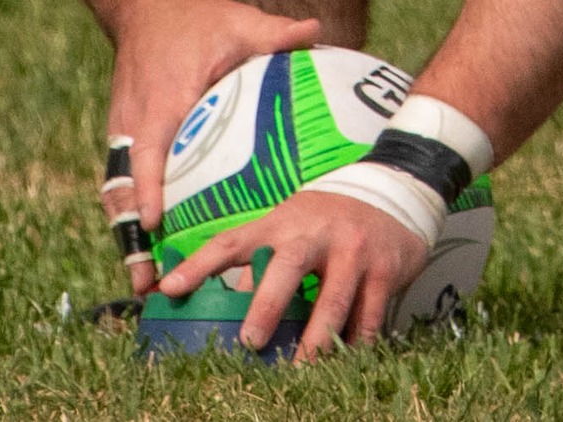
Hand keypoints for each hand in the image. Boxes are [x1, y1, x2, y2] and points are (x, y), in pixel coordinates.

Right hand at [102, 0, 319, 292]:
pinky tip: (145, 253)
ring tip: (141, 285)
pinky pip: (119, 181)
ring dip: (124, 235)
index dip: (149, 186)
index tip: (153, 222)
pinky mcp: (122, 134)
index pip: (151, 148)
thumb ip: (275, 33)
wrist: (146, 4)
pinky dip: (127, 217)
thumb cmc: (198, 18)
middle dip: (130, 234)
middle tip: (146, 282)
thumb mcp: (239, 21)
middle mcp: (136, 119)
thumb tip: (316, 30)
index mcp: (164, 97)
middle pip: (124, 184)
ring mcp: (123, 129)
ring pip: (116, 189)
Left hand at [158, 190, 428, 358]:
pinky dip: (355, 342)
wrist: (393, 193)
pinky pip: (368, 315)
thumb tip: (223, 304)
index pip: (232, 241)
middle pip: (287, 267)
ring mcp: (353, 251)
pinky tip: (344, 361)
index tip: (169, 288)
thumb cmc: (327, 220)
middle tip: (250, 340)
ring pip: (332, 300)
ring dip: (314, 340)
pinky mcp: (384, 270)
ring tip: (299, 368)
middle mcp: (315, 233)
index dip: (199, 265)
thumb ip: (260, 262)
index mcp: (282, 223)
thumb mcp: (290, 228)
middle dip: (267, 305)